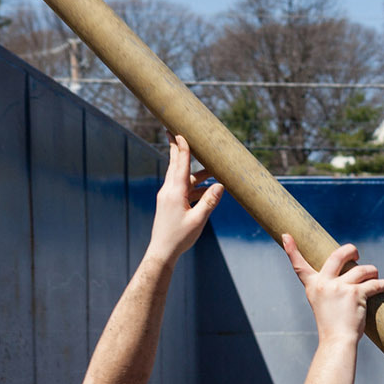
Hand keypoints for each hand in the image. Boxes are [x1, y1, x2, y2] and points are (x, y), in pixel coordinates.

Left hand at [146, 134, 222, 264]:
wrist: (162, 251)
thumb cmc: (180, 237)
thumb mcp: (199, 220)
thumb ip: (210, 202)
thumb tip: (221, 186)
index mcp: (175, 192)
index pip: (180, 164)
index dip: (182, 148)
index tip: (179, 132)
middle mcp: (169, 190)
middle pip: (175, 165)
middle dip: (178, 149)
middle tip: (174, 132)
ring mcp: (167, 197)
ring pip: (181, 178)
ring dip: (194, 172)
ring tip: (211, 169)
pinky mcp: (169, 203)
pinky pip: (182, 189)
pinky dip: (194, 186)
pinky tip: (207, 190)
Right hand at [285, 238, 383, 345]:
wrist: (337, 341)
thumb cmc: (332, 326)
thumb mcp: (323, 304)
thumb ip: (329, 288)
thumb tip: (349, 272)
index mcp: (313, 286)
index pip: (299, 266)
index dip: (291, 250)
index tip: (286, 235)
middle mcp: (324, 284)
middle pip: (338, 255)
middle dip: (350, 250)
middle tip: (356, 253)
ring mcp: (340, 287)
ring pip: (362, 270)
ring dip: (372, 271)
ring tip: (375, 276)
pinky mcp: (356, 293)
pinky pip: (374, 284)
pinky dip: (382, 285)